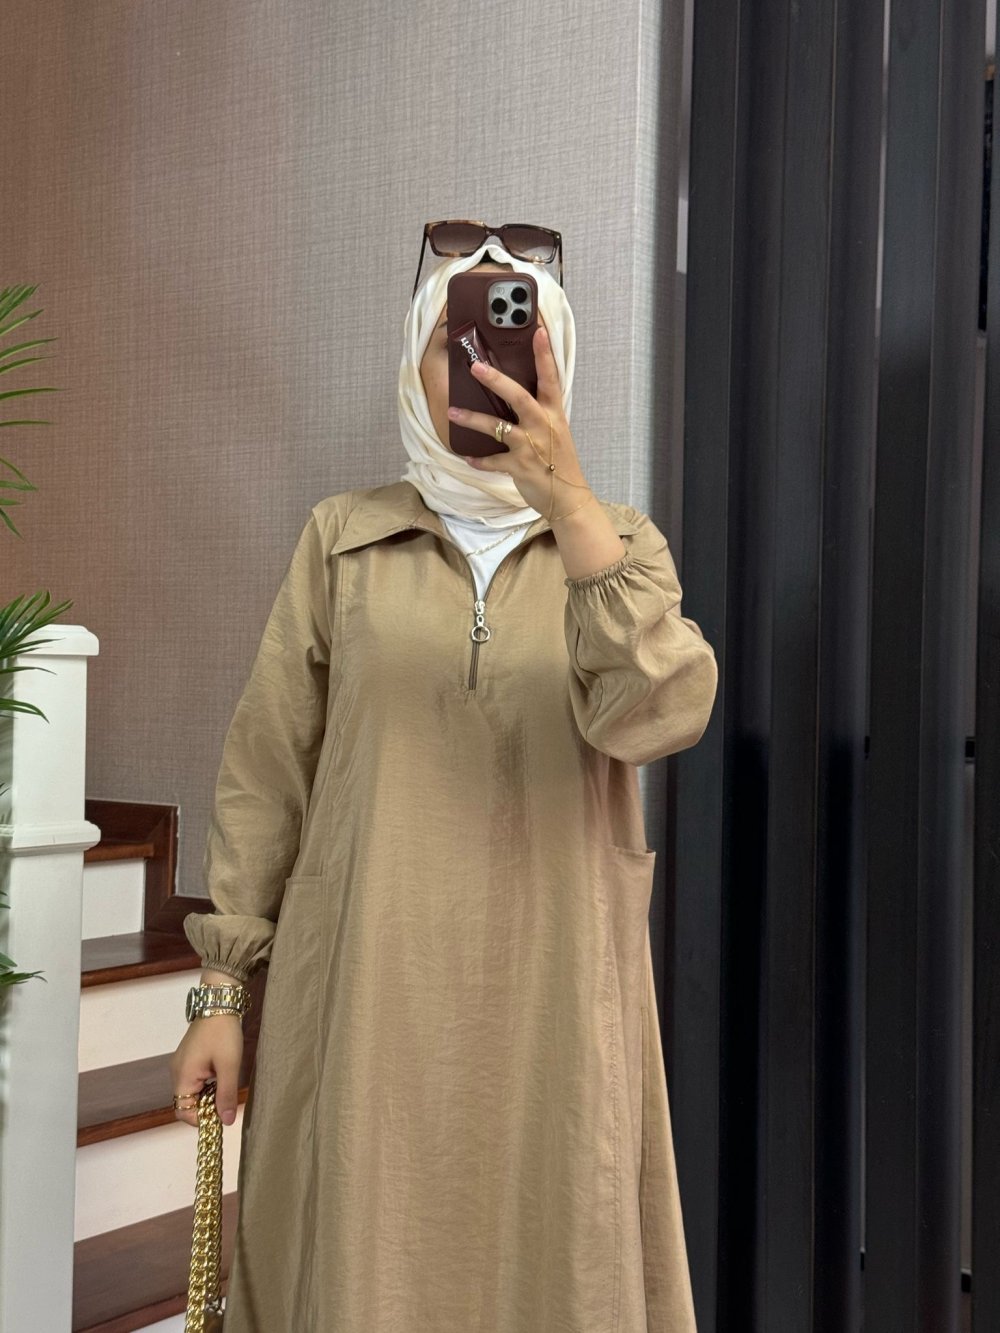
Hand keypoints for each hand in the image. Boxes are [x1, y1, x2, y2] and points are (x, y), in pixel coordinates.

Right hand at [169, 1015, 242, 1127]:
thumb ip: (226, 1095)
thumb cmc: (223, 1034)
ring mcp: (181, 1064)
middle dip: (206, 1107)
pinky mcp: (187, 1058)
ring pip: (191, 1092)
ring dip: (208, 1095)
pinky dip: (206, 1085)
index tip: (221, 1116)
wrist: (219, 1004)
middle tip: (227, 1101)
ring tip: (226, 1087)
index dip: (201, 1119)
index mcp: (182, 1076)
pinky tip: (221, 1076)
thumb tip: (226, 1122)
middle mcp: (176, 1072)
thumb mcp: (229, 1066)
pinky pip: (194, 1080)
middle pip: (186, 1103)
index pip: (183, 1111)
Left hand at [446, 326, 594, 520]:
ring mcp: (530, 446)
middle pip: (518, 397)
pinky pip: (493, 461)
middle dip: (496, 381)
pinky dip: (479, 459)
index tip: (539, 332)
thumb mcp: (555, 431)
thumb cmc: (559, 461)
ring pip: (498, 428)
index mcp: (554, 414)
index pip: (551, 379)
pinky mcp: (518, 467)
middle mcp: (542, 426)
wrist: (567, 496)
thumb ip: (540, 412)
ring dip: (473, 419)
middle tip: (476, 367)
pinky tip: (467, 455)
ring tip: (452, 412)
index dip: (545, 355)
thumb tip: (516, 395)